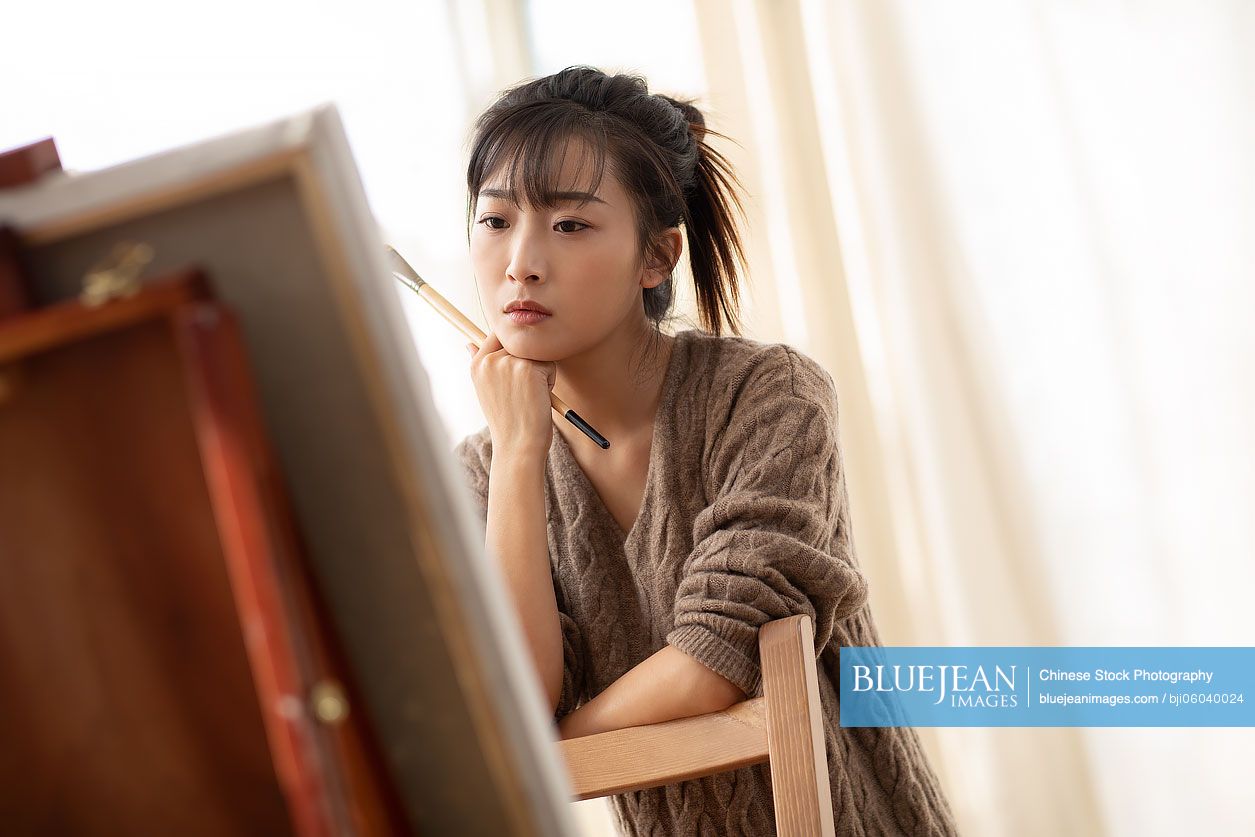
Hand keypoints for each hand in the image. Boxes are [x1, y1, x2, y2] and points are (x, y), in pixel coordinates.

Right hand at [466, 329, 555, 461]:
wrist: (517, 445)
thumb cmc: (508, 421)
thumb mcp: (486, 391)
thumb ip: (481, 364)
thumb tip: (469, 343)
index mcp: (477, 364)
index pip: (497, 335)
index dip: (513, 350)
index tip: (516, 374)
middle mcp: (489, 360)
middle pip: (520, 343)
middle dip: (528, 363)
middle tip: (522, 391)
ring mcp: (508, 362)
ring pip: (536, 354)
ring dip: (539, 372)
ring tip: (528, 395)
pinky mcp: (528, 368)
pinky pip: (549, 364)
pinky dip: (549, 382)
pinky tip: (537, 399)